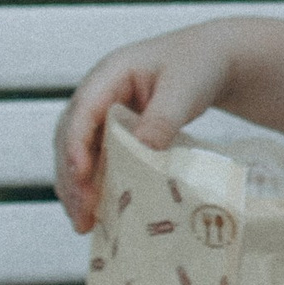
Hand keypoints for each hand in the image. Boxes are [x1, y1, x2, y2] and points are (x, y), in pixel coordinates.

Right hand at [52, 24, 233, 233]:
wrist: (213, 60)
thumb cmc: (198, 66)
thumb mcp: (185, 89)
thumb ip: (162, 118)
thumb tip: (142, 151)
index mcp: (109, 74)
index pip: (82, 112)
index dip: (76, 145)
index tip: (81, 176)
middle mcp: (98, 95)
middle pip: (70, 138)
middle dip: (72, 178)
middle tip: (81, 215)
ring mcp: (104, 114)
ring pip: (78, 153)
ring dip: (77, 188)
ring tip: (83, 224)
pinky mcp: (115, 132)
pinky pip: (98, 160)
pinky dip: (95, 185)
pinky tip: (98, 213)